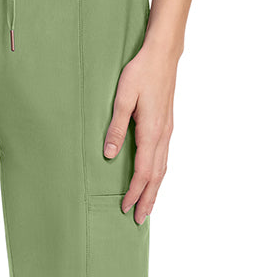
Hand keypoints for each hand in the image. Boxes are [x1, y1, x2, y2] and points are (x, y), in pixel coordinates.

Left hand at [102, 46, 176, 222]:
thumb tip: (109, 155)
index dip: (134, 191)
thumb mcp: (122, 98)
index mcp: (151, 131)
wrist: (162, 55)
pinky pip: (164, 158)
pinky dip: (160, 175)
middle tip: (139, 220)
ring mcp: (168, 131)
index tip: (125, 207)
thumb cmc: (140, 73)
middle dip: (148, 199)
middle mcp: (163, 135)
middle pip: (157, 176)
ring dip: (155, 190)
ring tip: (148, 207)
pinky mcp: (167, 126)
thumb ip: (116, 127)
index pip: (144, 171)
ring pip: (163, 168)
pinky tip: (155, 179)